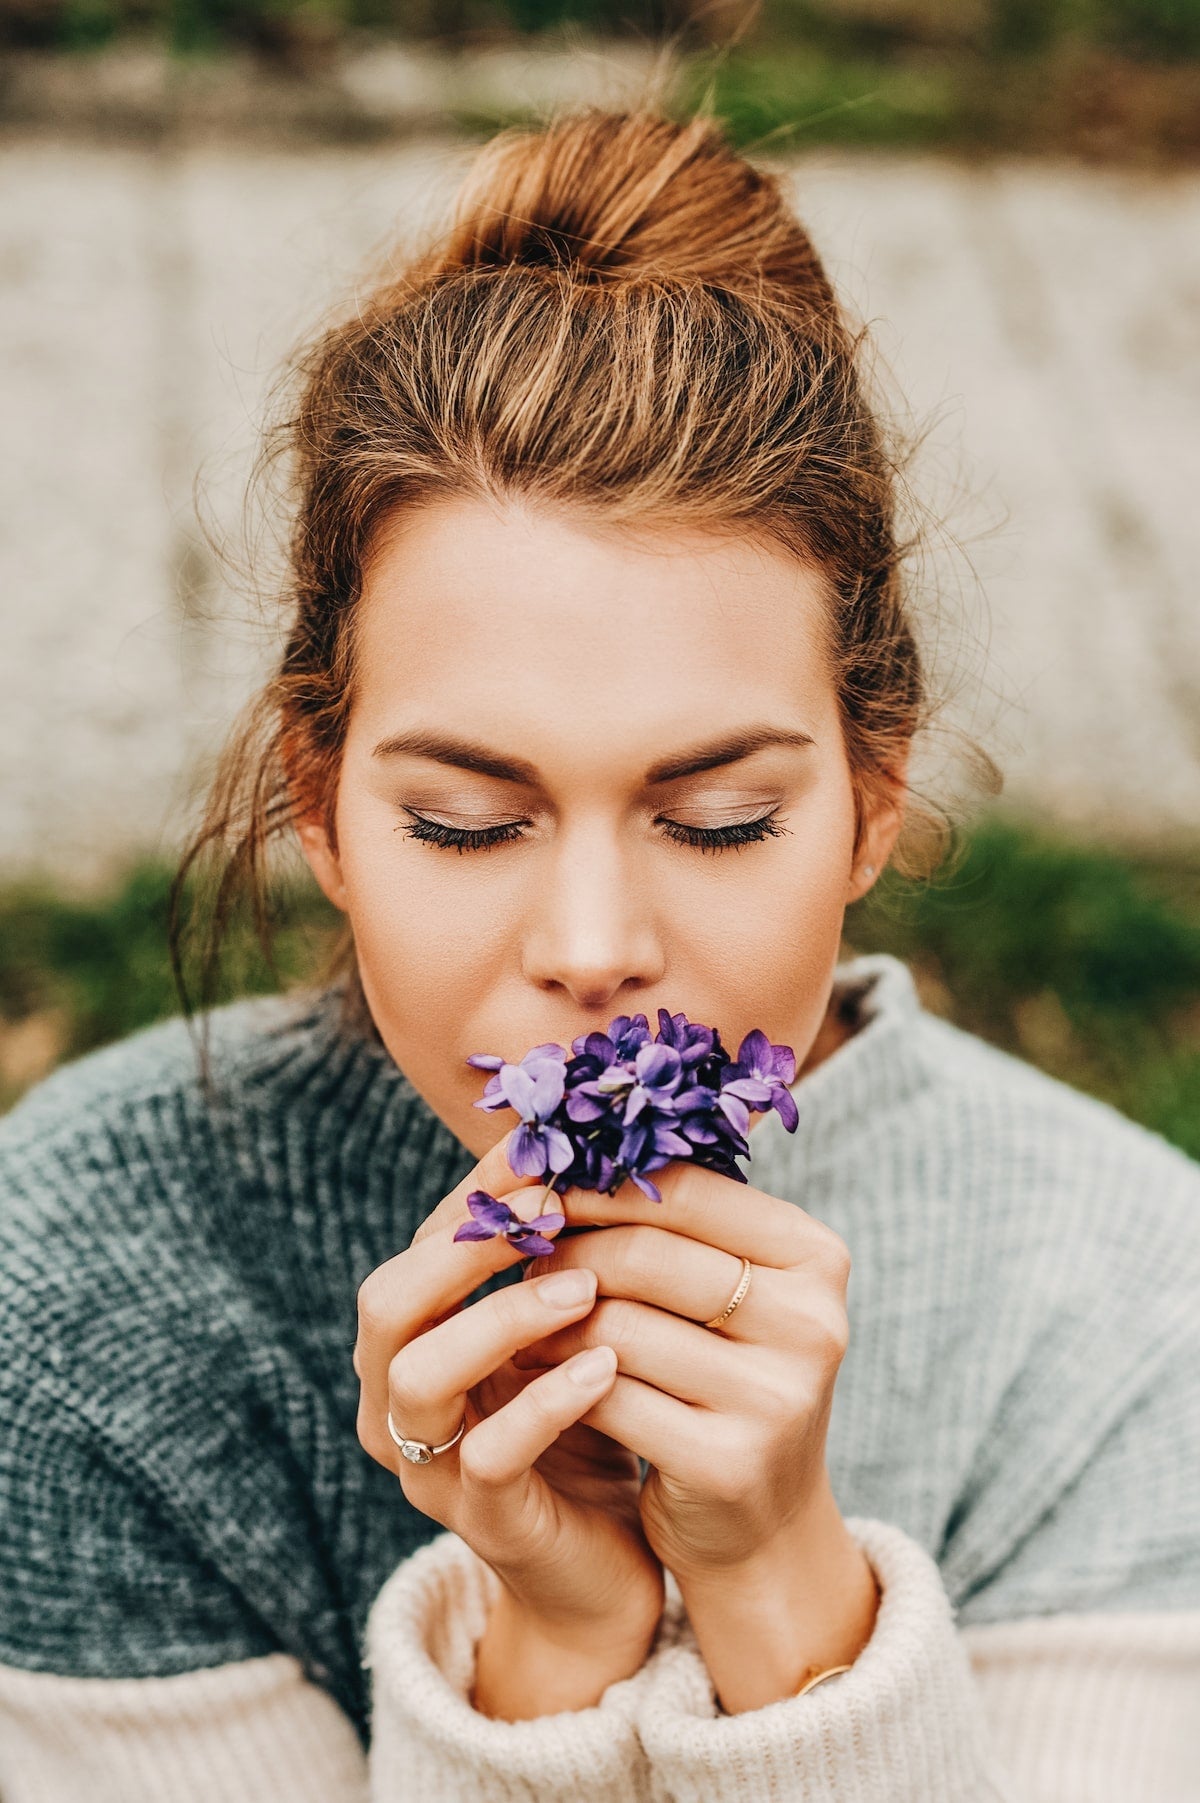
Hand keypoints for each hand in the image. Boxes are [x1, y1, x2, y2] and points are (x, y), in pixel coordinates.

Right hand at [353, 1132, 664, 1709]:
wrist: (604, 1566)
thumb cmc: (585, 1425)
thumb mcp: (565, 1330)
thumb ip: (558, 1255)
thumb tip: (597, 1140)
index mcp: (412, 1342)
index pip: (417, 1248)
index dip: (473, 1194)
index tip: (542, 1147)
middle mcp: (396, 1401)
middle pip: (385, 1305)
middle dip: (461, 1247)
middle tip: (546, 1208)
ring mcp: (427, 1465)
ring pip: (421, 1376)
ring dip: (500, 1318)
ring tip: (582, 1287)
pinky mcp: (479, 1519)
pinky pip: (488, 1454)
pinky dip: (545, 1403)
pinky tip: (605, 1365)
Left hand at [509, 1161, 852, 1584]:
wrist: (761, 1521)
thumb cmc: (727, 1375)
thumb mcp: (733, 1291)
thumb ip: (678, 1222)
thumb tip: (567, 1140)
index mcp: (816, 1258)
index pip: (689, 1190)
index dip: (602, 1183)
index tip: (542, 1185)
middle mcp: (811, 1323)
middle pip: (647, 1255)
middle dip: (568, 1251)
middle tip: (521, 1256)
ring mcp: (776, 1398)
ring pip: (616, 1327)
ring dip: (549, 1320)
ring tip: (520, 1317)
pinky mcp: (727, 1464)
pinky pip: (606, 1397)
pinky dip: (555, 1381)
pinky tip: (532, 1375)